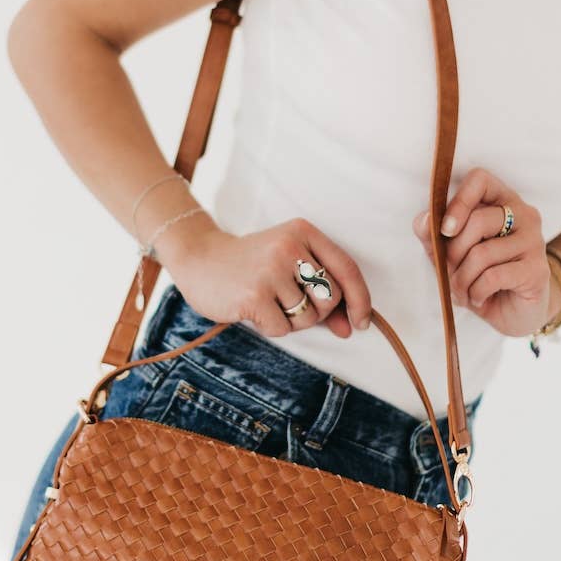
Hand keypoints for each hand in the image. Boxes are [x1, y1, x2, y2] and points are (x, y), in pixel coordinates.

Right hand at [155, 214, 372, 338]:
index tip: (361, 322)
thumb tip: (351, 328)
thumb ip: (321, 293)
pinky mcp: (254, 295)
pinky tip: (255, 310)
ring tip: (270, 303)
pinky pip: (283, 328)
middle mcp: (289, 246)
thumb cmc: (251, 266)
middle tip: (292, 305)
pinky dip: (272, 327)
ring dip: (292, 321)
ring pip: (307, 317)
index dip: (360, 300)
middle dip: (317, 312)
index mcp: (303, 231)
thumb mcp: (289, 267)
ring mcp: (271, 270)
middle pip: (330, 297)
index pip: (347, 268)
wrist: (199, 259)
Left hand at [412, 167, 553, 337]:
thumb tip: (424, 220)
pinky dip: (476, 292)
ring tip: (462, 291)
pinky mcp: (537, 270)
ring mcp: (534, 241)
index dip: (458, 202)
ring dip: (462, 279)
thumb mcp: (450, 254)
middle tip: (450, 273)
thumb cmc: (480, 276)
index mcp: (502, 201)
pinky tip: (478, 298)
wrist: (513, 311)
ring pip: (483, 253)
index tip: (445, 230)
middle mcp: (524, 215)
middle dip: (453, 253)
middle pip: (478, 221)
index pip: (480, 179)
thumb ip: (433, 235)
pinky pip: (493, 277)